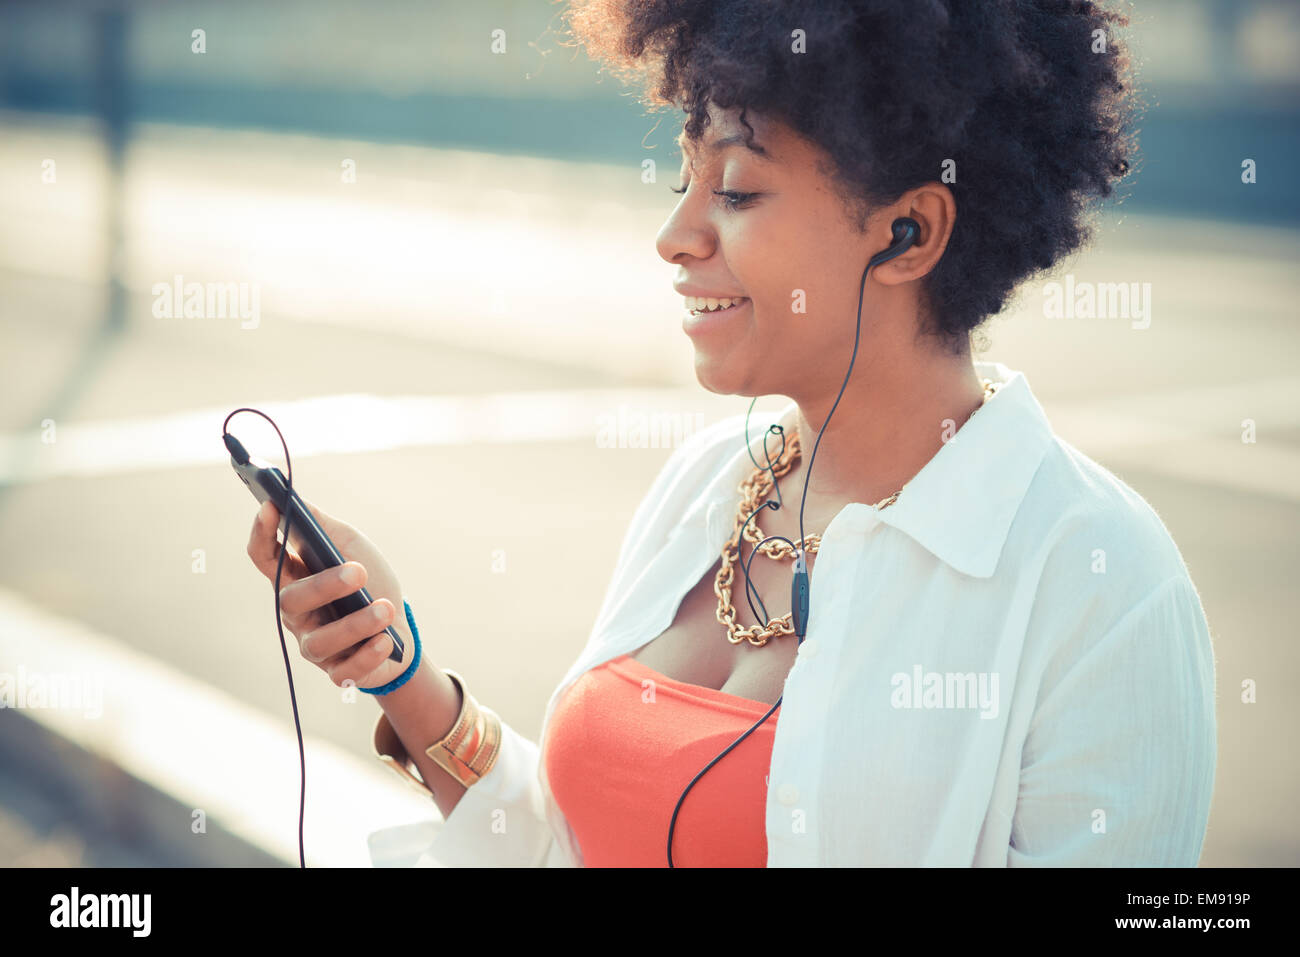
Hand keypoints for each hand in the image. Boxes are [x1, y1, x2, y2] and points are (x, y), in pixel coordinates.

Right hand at [246, 498, 415, 689]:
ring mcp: (314, 645)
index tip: (270, 506)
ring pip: (319, 641)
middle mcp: (297, 614)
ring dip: (356, 624)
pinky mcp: (337, 672)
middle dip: (325, 585)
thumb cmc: (371, 584)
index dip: (262, 534)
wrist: (401, 630)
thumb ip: (324, 527)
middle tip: (360, 571)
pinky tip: (386, 641)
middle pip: (291, 600)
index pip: (264, 557)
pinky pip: (344, 670)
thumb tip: (297, 502)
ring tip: (385, 610)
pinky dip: (367, 655)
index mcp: (296, 578)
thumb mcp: (352, 547)